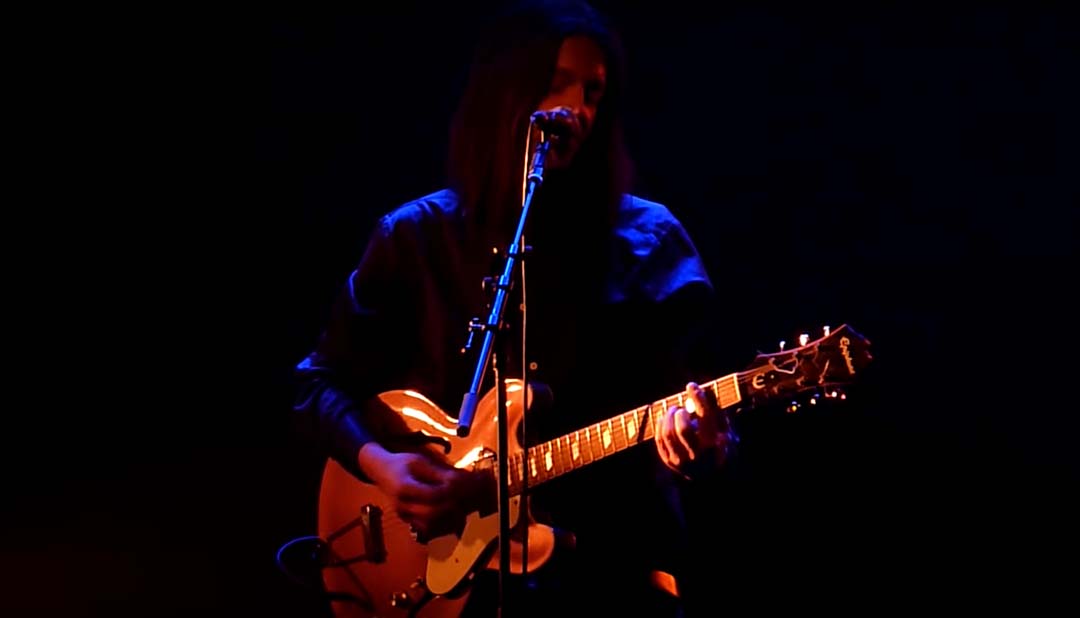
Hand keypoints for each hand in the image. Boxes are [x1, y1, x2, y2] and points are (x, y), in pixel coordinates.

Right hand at [358, 444, 477, 538]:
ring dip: (446, 520)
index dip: (448, 492)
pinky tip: (449, 516)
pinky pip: (426, 529)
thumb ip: (438, 473)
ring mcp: (404, 516)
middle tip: (463, 499)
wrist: (383, 473)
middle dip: (450, 508)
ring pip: (429, 526)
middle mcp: (402, 505)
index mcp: (404, 488)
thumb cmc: (402, 464)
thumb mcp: (419, 462)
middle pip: (431, 513)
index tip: (460, 486)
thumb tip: (459, 480)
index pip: (431, 495)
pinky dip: (440, 526)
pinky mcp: (408, 521)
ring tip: (458, 509)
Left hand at [656, 382, 732, 479]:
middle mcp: (697, 454)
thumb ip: (718, 413)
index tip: (692, 386)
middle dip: (680, 413)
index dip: (698, 398)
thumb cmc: (722, 450)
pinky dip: (661, 425)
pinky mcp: (669, 462)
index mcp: (715, 444)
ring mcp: (681, 460)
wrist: (713, 478)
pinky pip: (659, 439)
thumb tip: (704, 391)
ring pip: (668, 433)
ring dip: (668, 417)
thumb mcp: (728, 432)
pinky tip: (666, 418)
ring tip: (674, 412)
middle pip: (683, 428)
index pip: (705, 417)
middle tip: (681, 409)